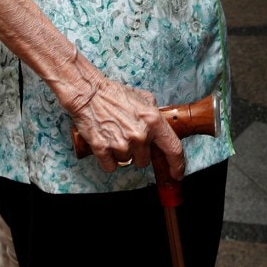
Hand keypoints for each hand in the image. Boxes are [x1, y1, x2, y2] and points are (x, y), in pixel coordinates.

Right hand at [63, 73, 185, 182]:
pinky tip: (105, 144)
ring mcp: (121, 143)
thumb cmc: (114, 94)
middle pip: (144, 161)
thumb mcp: (143, 98)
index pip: (173, 149)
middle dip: (137, 152)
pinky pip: (111, 166)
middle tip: (127, 137)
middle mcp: (140, 135)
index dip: (177, 165)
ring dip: (121, 153)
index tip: (177, 173)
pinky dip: (108, 160)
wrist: (88, 93)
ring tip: (114, 135)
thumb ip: (155, 114)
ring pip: (126, 162)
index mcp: (153, 121)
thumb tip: (161, 127)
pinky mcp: (103, 149)